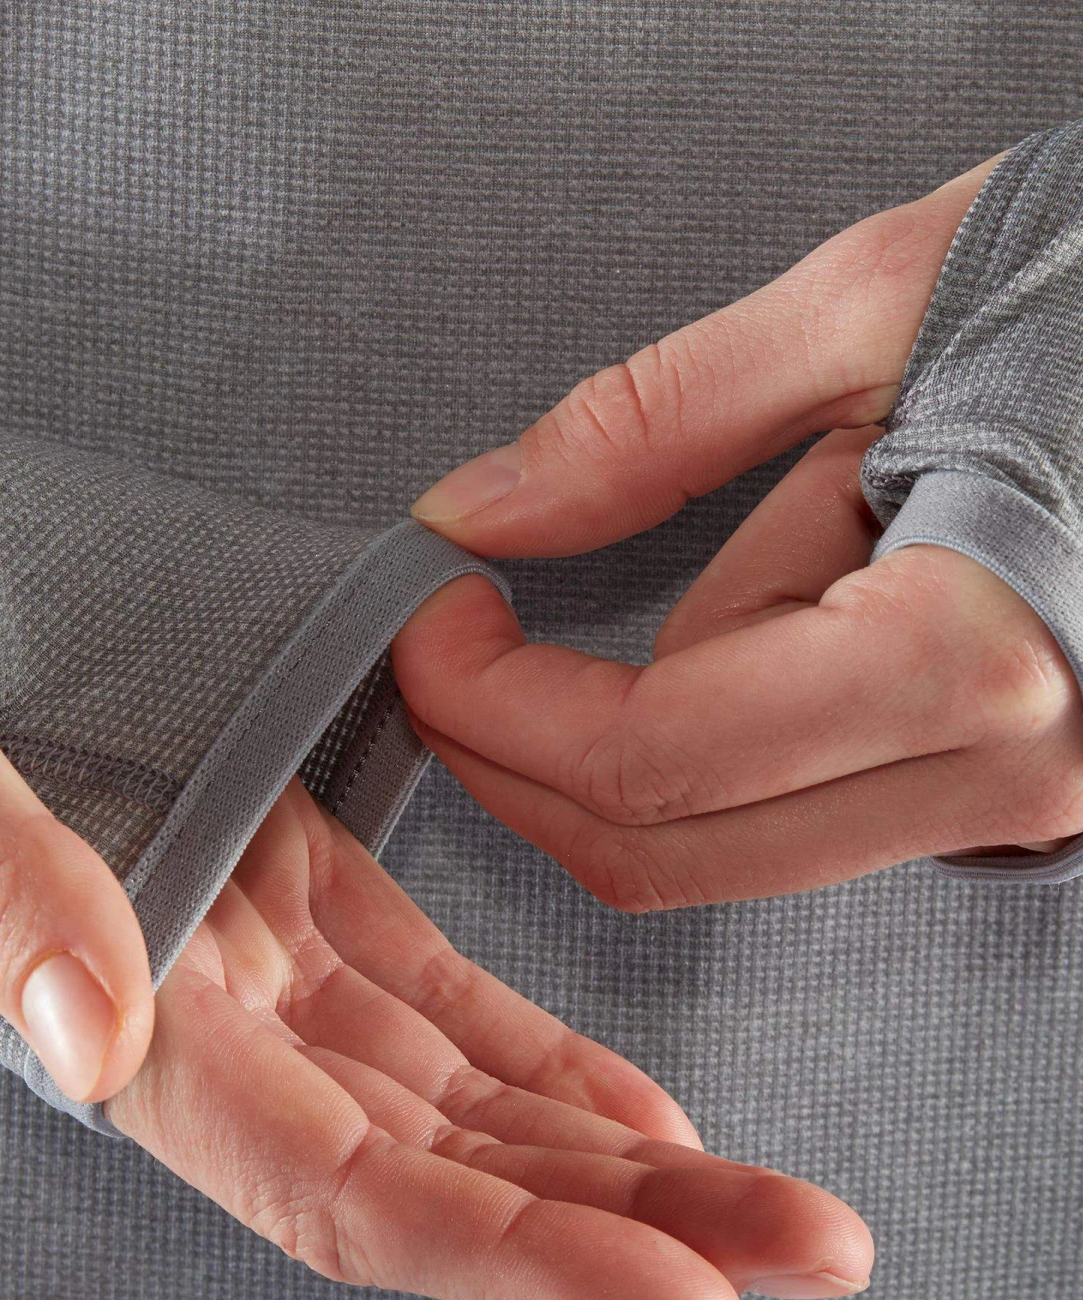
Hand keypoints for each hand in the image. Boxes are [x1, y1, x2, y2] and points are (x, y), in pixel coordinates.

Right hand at [0, 439, 872, 1299]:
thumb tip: (96, 1036)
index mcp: (99, 994)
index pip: (331, 1182)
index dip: (503, 1251)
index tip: (680, 1299)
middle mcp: (187, 998)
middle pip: (427, 1168)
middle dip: (615, 1231)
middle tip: (805, 1256)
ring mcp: (244, 935)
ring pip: (448, 1092)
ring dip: (603, 1155)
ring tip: (760, 1205)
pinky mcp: (279, 860)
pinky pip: (425, 992)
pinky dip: (532, 1053)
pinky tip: (631, 1103)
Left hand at [392, 153, 1082, 905]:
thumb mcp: (868, 304)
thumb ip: (648, 426)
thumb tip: (479, 516)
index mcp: (972, 659)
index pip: (650, 760)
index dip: (495, 707)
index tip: (428, 623)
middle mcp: (1005, 772)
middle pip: (669, 849)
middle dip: (519, 758)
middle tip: (452, 648)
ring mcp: (1016, 800)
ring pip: (727, 850)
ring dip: (608, 751)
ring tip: (598, 616)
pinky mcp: (1003, 786)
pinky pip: (799, 811)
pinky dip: (707, 749)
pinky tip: (715, 643)